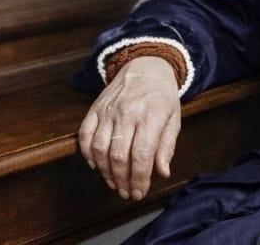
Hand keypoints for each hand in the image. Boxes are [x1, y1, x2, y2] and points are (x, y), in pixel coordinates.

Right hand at [78, 56, 180, 200]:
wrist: (145, 66)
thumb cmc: (162, 96)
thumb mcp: (174, 118)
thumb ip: (167, 146)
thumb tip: (162, 172)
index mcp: (151, 116)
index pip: (141, 155)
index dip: (139, 179)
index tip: (139, 193)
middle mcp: (127, 113)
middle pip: (119, 156)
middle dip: (122, 180)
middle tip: (126, 193)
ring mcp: (108, 110)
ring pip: (100, 148)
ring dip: (105, 172)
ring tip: (114, 183)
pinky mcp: (96, 108)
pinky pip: (85, 134)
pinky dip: (87, 153)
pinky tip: (95, 166)